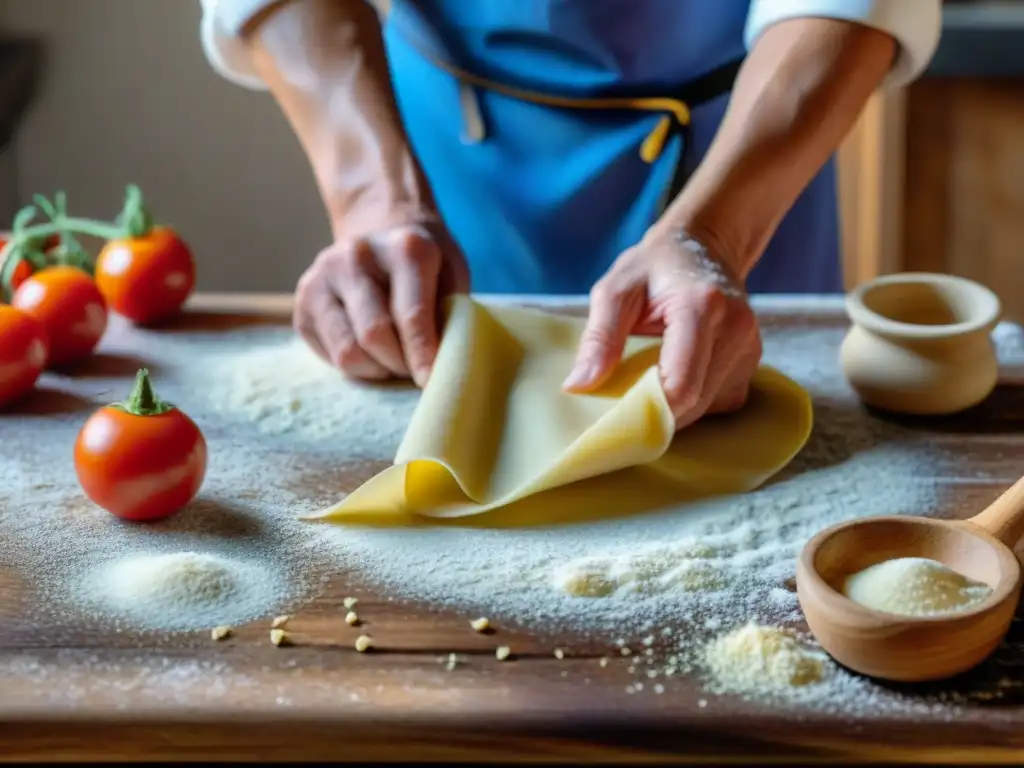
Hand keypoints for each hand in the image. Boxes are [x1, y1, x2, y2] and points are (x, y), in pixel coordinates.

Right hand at [293, 220, 469, 386]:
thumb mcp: (453, 278)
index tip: (430, 382)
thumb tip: (442, 367)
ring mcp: (323, 276)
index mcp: (405, 249)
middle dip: (399, 365)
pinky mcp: (303, 301)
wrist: (381, 233)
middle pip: (374, 336)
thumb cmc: (427, 267)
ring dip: (376, 370)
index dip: (422, 355)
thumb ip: (451, 316)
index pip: (411, 315)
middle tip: (414, 370)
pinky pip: (330, 356)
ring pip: (348, 352)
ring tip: (392, 360)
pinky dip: (356, 367)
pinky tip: (369, 351)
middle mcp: (357, 256)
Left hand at [562, 232, 760, 429]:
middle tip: (622, 404)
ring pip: (707, 407)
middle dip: (656, 414)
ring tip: (648, 382)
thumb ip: (599, 336)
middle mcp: (735, 329)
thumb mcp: (615, 289)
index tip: (615, 416)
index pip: (681, 384)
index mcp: (701, 306)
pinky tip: (675, 375)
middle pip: (694, 402)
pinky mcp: (752, 362)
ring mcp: (749, 348)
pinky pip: (719, 400)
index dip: (648, 411)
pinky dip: (693, 400)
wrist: (704, 246)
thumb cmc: (654, 267)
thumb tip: (579, 385)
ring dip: (674, 409)